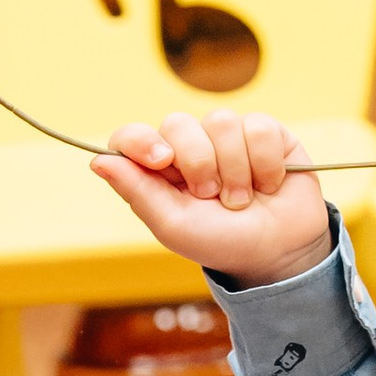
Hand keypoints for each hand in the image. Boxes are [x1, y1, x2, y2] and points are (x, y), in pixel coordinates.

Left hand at [92, 109, 332, 284]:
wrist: (277, 253)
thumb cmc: (220, 241)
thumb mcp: (173, 225)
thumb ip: (138, 191)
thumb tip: (97, 161)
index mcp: (160, 167)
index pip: (133, 136)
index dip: (142, 140)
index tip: (161, 160)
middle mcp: (191, 145)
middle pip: (179, 123)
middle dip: (199, 164)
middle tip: (211, 197)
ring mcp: (228, 136)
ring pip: (222, 122)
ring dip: (235, 170)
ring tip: (242, 198)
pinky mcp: (266, 133)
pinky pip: (259, 128)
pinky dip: (265, 164)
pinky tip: (268, 184)